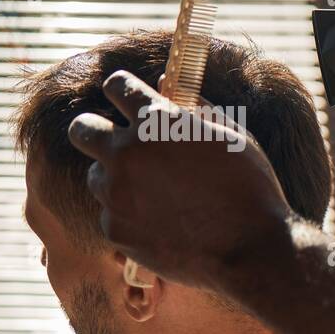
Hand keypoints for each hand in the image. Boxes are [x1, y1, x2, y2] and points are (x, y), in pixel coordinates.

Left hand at [66, 70, 292, 292]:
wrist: (252, 251)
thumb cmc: (250, 188)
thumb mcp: (233, 137)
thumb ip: (194, 105)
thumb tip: (163, 82)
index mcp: (157, 122)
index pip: (117, 86)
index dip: (126, 92)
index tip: (134, 102)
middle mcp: (127, 153)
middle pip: (82, 128)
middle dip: (97, 130)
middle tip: (120, 143)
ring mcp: (116, 194)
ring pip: (97, 176)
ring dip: (117, 178)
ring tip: (157, 193)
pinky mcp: (115, 230)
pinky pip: (112, 214)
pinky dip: (131, 216)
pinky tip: (164, 223)